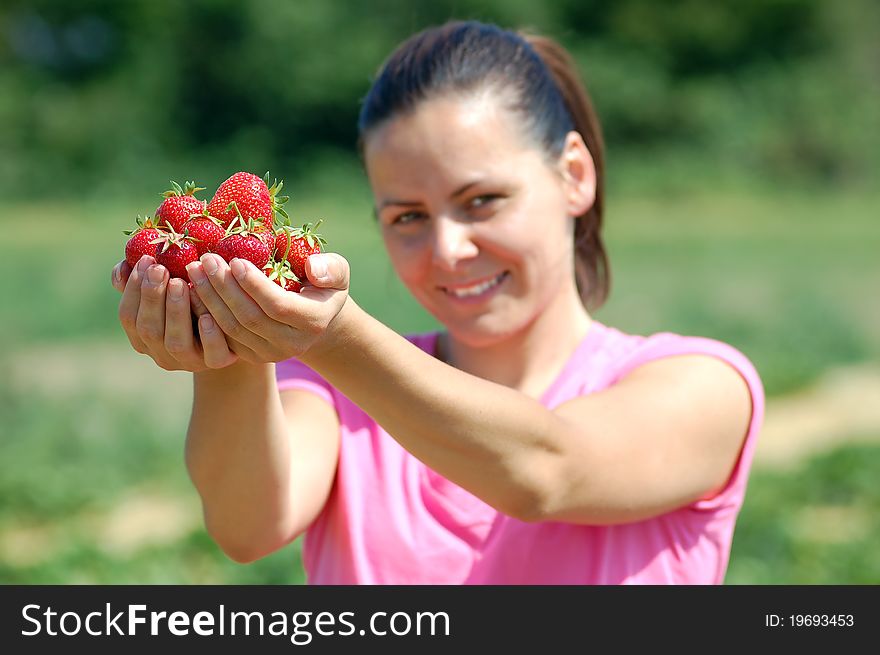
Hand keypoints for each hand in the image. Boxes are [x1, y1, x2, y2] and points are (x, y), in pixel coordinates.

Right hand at [112, 256, 238, 370]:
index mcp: (143, 336)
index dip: (134, 289)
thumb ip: (144, 278)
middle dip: (153, 297)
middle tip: (161, 269)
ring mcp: (189, 360)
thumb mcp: (168, 288)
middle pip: (149, 330)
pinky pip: (212, 354)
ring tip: (180, 284)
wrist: (233, 325)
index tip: (146, 261)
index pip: (129, 316)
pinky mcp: (217, 361)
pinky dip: (208, 336)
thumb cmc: (192, 300)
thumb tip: (123, 269)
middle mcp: (162, 353)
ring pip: (176, 343)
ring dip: (176, 312)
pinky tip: (208, 317)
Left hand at [183, 252, 350, 363]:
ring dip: (209, 298)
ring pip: (231, 328)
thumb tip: (313, 269)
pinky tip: (195, 288)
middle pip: (250, 317)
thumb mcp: (337, 272)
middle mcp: (292, 344)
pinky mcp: (251, 355)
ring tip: (196, 269)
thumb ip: (330, 268)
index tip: (235, 260)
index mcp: (314, 322)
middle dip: (224, 288)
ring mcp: (269, 354)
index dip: (254, 285)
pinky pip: (222, 335)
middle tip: (207, 260)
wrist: (314, 315)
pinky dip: (205, 312)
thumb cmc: (323, 284)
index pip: (278, 306)